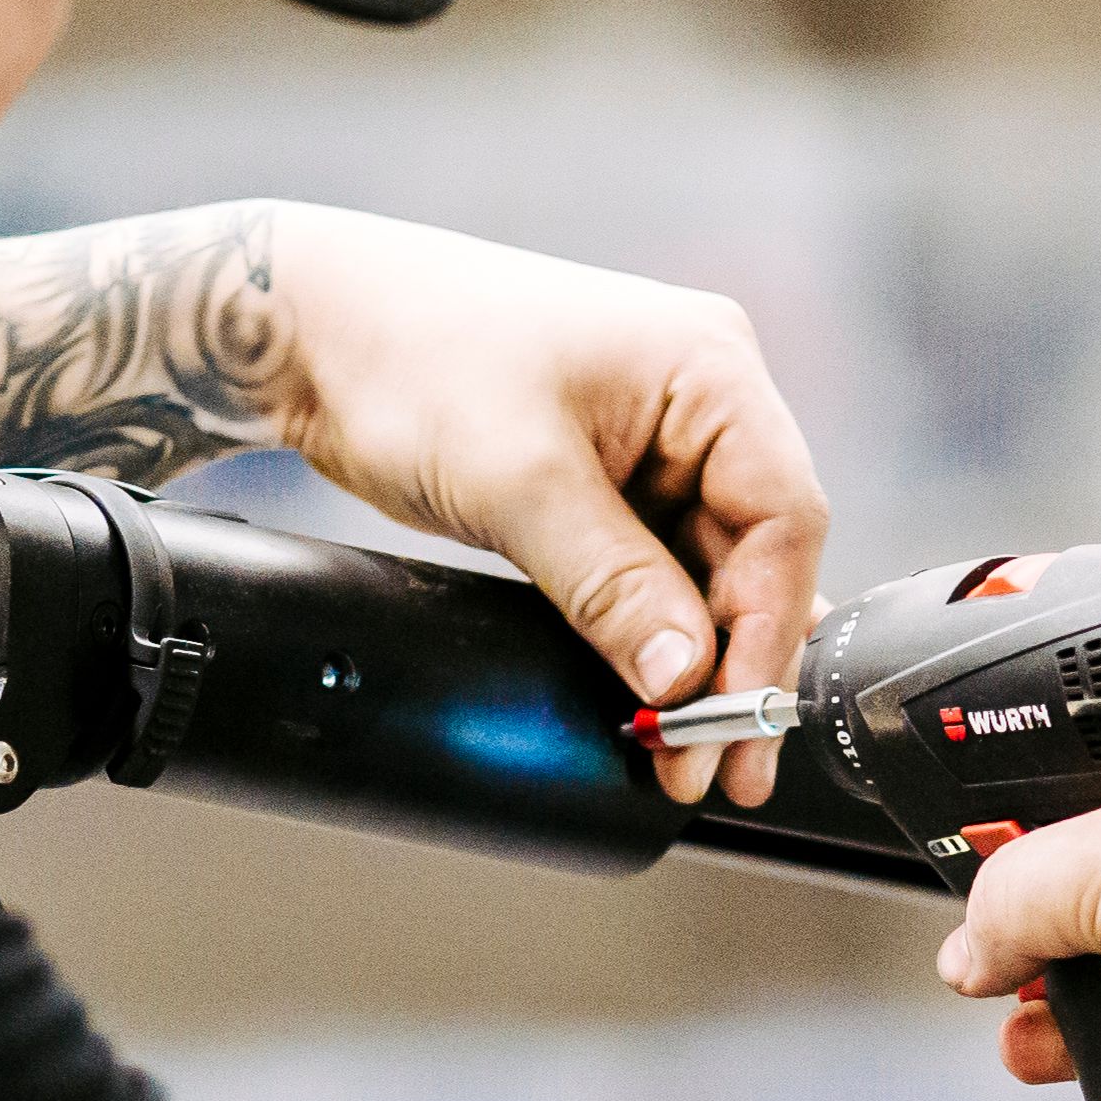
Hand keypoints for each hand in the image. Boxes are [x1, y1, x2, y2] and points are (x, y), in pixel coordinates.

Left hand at [250, 206, 827, 802]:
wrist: (317, 332)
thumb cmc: (414, 359)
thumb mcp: (520, 483)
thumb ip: (612, 585)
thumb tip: (680, 678)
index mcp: (709, 369)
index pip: (783, 516)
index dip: (766, 630)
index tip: (733, 719)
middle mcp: (699, 401)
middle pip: (757, 553)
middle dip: (733, 666)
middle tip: (710, 768)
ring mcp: (655, 442)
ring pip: (709, 571)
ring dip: (695, 663)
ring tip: (680, 756)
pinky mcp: (607, 479)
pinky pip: (657, 567)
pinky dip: (654, 635)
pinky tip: (651, 697)